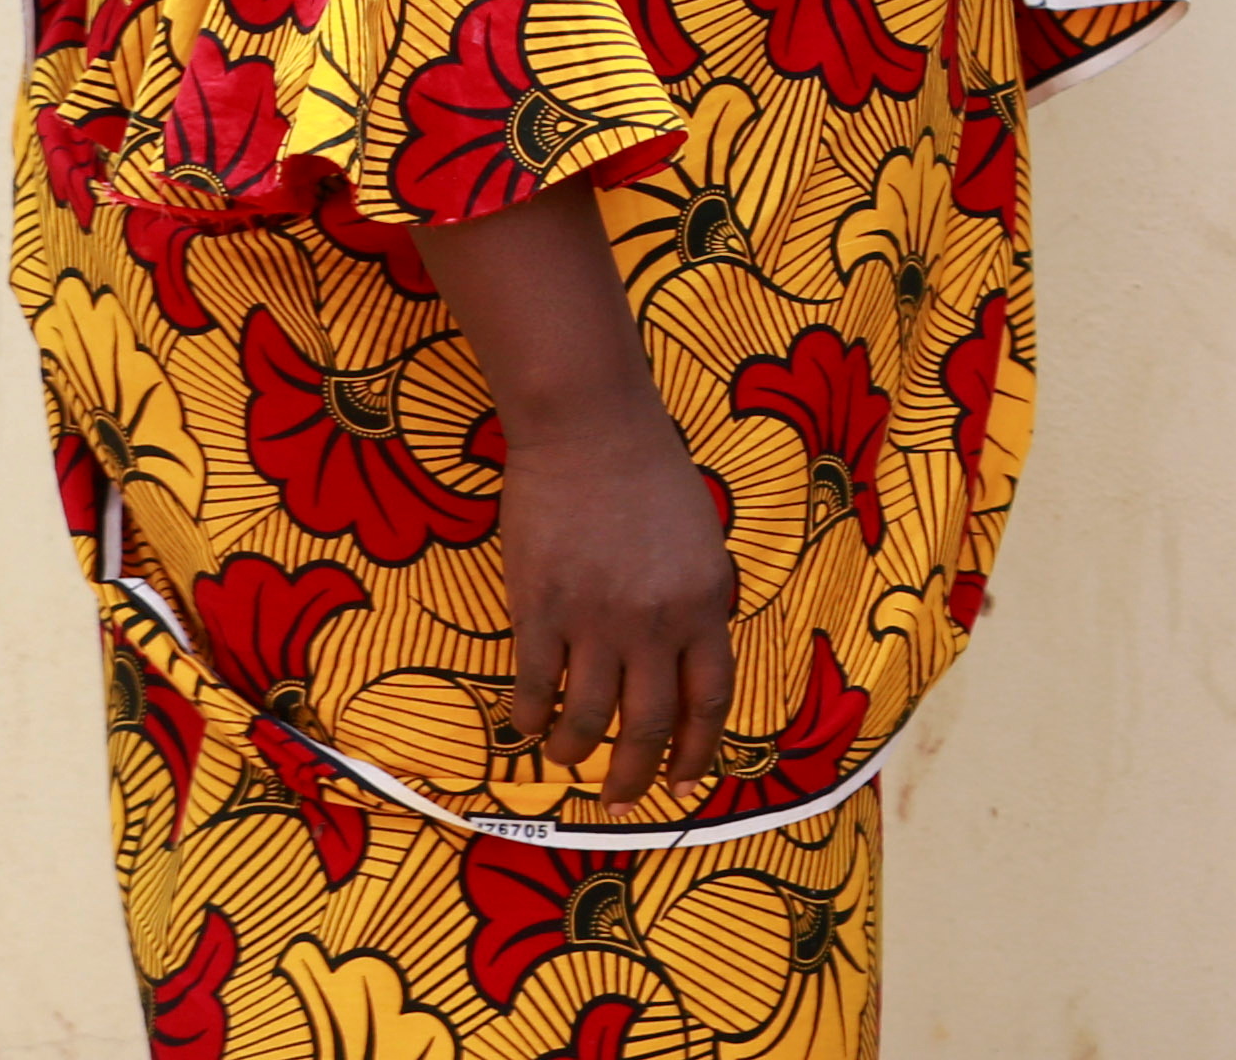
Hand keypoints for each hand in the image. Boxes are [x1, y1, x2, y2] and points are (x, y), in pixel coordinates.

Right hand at [492, 413, 739, 802]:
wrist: (590, 431)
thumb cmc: (650, 476)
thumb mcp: (702, 542)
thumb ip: (697, 603)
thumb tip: (684, 661)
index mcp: (708, 603)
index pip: (710, 698)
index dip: (696, 750)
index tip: (683, 784)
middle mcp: (658, 621)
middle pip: (648, 725)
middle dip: (634, 777)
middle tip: (621, 804)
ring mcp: (596, 619)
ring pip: (587, 718)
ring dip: (574, 752)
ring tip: (565, 761)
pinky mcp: (540, 610)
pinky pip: (534, 686)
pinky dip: (528, 718)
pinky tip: (525, 727)